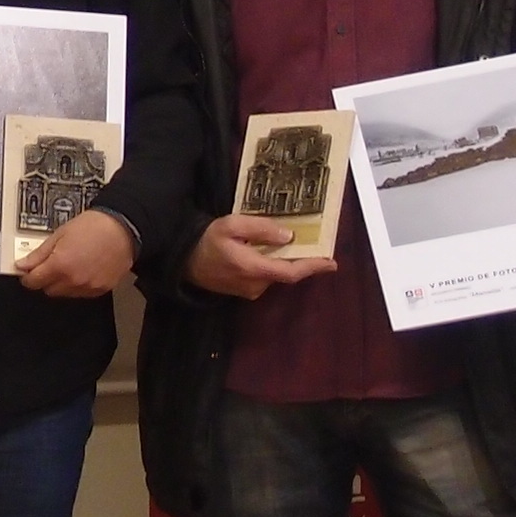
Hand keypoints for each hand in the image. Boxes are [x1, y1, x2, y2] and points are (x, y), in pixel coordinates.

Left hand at [16, 209, 136, 300]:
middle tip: (51, 263)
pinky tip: (83, 268)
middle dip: (45, 279)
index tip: (28, 270)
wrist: (124, 228)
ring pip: (65, 293)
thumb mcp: (60, 234)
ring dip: (62, 283)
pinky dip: (78, 284)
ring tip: (71, 262)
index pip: (33, 282)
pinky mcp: (100, 289)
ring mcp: (88, 287)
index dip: (28, 276)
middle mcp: (73, 280)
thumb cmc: (95, 226)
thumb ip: (39, 254)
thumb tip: (23, 265)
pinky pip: (81, 293)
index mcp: (60, 265)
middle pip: (48, 290)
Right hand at [185, 215, 337, 301]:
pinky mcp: (244, 291)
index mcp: (253, 268)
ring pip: (275, 274)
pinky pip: (265, 276)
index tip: (331, 263)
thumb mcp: (232, 225)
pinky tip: (267, 250)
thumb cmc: (207, 240)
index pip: (290, 272)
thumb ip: (260, 228)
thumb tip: (288, 236)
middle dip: (301, 259)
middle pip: (286, 272)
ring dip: (283, 260)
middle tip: (313, 243)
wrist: (183, 260)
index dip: (312, 267)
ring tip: (287, 241)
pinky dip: (271, 264)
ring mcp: (249, 290)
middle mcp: (255, 284)